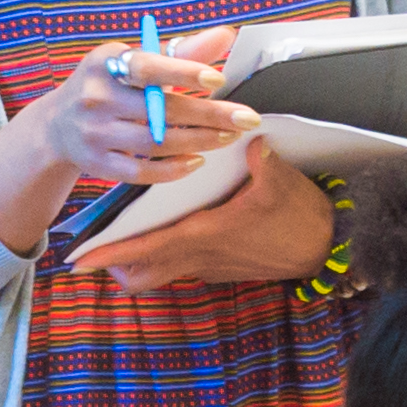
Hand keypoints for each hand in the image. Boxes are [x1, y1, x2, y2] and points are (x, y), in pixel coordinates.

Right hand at [38, 26, 251, 192]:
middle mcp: (96, 98)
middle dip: (209, 115)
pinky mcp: (97, 164)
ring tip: (228, 136)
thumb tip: (225, 36)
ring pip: (156, 143)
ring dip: (199, 141)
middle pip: (160, 110)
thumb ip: (181, 51)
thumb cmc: (108, 85)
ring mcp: (94, 134)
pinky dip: (173, 169)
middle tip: (247, 119)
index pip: (147, 67)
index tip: (218, 78)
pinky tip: (197, 160)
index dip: (183, 72)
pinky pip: (141, 172)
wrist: (57, 125)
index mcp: (105, 64)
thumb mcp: (134, 61)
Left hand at [88, 139, 335, 295]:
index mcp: (204, 233)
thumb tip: (244, 133)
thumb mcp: (278, 181)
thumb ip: (256, 158)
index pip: (146, 247)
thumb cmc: (301, 217)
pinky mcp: (220, 267)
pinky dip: (163, 254)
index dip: (110, 253)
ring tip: (122, 240)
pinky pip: (179, 266)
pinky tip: (166, 229)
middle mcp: (199, 256)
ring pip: (157, 274)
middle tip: (95, 247)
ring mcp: (209, 266)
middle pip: (140, 273)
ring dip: (137, 261)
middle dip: (114, 263)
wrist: (327, 249)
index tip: (79, 258)